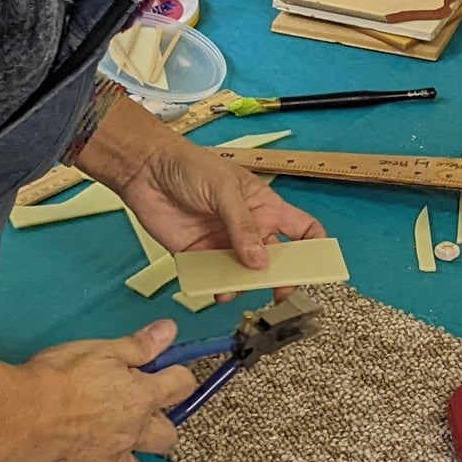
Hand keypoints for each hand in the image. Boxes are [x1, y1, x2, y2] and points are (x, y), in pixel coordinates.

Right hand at [5, 320, 192, 461]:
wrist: (20, 413)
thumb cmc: (59, 377)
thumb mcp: (101, 350)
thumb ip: (138, 345)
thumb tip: (168, 331)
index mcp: (141, 398)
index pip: (181, 386)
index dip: (178, 377)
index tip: (169, 372)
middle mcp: (132, 433)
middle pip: (167, 438)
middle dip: (161, 427)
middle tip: (142, 415)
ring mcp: (108, 460)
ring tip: (118, 452)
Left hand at [113, 137, 322, 271]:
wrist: (145, 170)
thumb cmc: (191, 167)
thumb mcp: (224, 190)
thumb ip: (243, 226)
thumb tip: (261, 262)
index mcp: (265, 208)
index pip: (302, 229)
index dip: (314, 247)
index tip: (316, 267)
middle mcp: (249, 229)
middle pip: (275, 260)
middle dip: (280, 278)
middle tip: (277, 293)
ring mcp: (224, 244)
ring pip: (244, 274)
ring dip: (244, 286)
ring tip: (235, 289)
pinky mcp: (198, 256)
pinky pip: (213, 279)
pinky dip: (217, 289)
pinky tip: (216, 290)